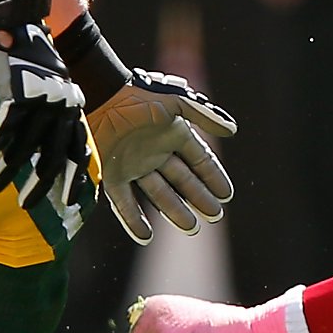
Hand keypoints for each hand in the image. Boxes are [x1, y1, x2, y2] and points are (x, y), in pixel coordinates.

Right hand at [0, 0, 89, 209]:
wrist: (22, 24)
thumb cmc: (32, 61)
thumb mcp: (51, 90)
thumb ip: (49, 117)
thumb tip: (41, 148)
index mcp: (73, 108)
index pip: (78, 150)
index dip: (77, 177)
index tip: (73, 203)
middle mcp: (62, 108)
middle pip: (54, 156)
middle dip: (41, 184)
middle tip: (28, 206)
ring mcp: (41, 101)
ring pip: (24, 145)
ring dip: (7, 170)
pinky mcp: (18, 92)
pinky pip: (4, 125)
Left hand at [87, 70, 236, 243]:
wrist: (100, 96)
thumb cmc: (140, 96)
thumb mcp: (177, 102)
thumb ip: (205, 116)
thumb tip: (232, 130)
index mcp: (173, 135)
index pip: (200, 160)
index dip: (214, 177)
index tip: (226, 194)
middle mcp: (155, 153)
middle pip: (183, 181)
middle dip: (200, 198)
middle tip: (215, 216)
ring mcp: (133, 166)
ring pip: (159, 194)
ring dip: (175, 211)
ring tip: (191, 228)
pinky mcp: (111, 175)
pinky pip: (124, 202)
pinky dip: (133, 220)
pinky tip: (145, 236)